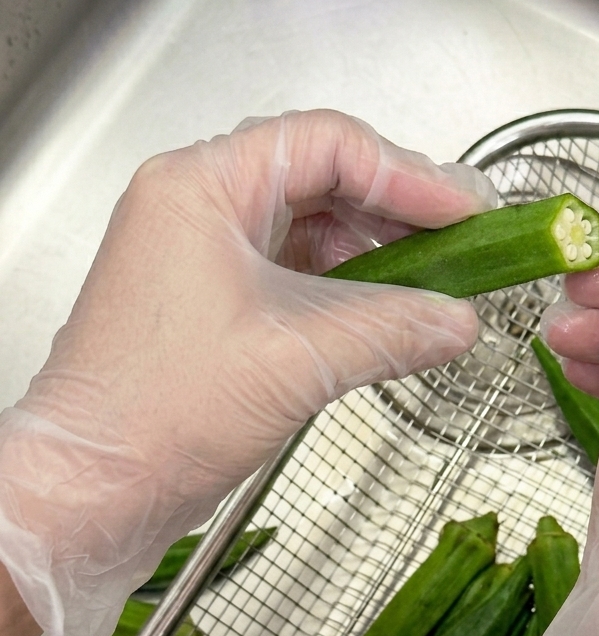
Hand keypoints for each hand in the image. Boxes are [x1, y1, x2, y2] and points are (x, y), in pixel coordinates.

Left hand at [0, 110, 494, 635]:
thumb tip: (460, 320)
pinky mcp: (216, 301)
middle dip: (398, 211)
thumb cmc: (158, 414)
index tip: (463, 210)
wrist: (97, 491)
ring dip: (378, 254)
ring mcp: (205, 255)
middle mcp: (198, 208)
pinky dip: (348, 290)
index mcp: (202, 188)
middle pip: (322, 178)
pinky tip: (388, 315)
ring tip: (434, 283)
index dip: (407, 174)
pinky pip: (298, 273)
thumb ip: (395, 328)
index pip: (327, 145)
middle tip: (461, 240)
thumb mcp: (299, 359)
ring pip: (312, 228)